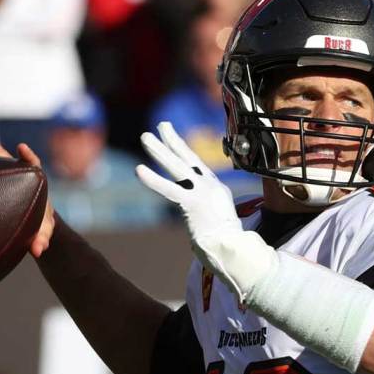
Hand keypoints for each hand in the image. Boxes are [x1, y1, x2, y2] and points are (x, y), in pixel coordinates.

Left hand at [136, 122, 274, 301]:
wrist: (233, 248)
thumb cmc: (227, 241)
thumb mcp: (219, 221)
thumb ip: (206, 214)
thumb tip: (196, 223)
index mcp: (215, 188)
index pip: (196, 164)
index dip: (182, 148)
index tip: (172, 136)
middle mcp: (210, 185)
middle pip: (187, 158)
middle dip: (172, 140)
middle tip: (160, 125)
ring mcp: (202, 192)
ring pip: (177, 166)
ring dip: (160, 150)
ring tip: (145, 136)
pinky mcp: (192, 203)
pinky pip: (168, 188)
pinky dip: (153, 180)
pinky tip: (139, 169)